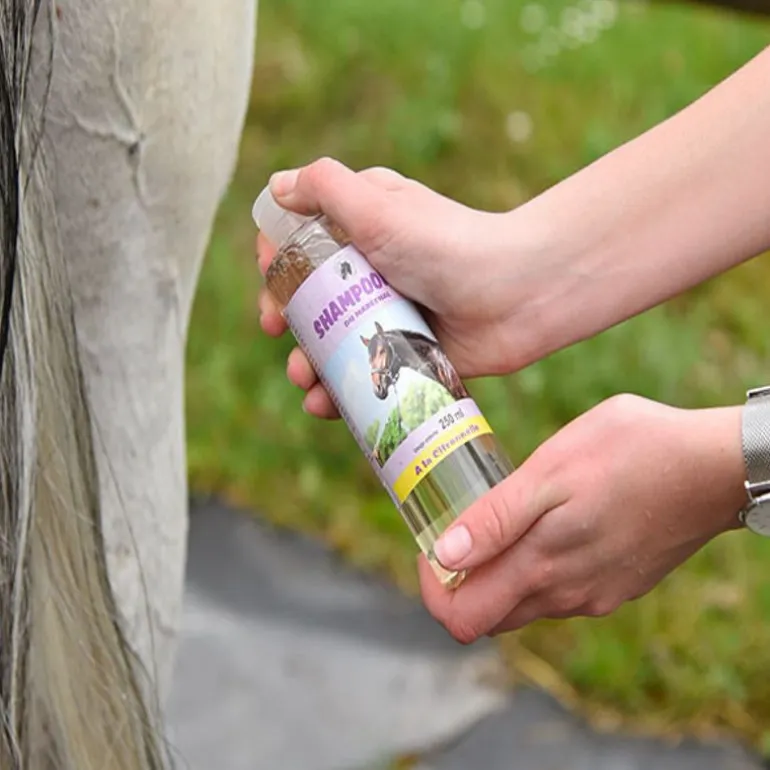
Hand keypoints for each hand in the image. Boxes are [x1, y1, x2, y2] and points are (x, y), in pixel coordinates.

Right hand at [257, 157, 528, 417]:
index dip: (278, 261)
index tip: (271, 279)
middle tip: (276, 329)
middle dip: (285, 317)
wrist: (519, 294)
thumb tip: (277, 186)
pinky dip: (339, 394)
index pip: (303, 242)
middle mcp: (373, 272)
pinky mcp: (408, 355)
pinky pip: (364, 378)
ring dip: (306, 364)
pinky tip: (325, 406)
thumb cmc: (447, 243)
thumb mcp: (378, 205)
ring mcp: (390, 316)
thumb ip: (325, 188)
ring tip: (305, 380)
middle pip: (309, 298)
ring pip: (332, 344)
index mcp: (363, 229)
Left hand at [417, 394, 745, 642]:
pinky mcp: (618, 585)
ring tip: (503, 519)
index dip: (433, 588)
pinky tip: (548, 525)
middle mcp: (567, 596)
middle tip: (460, 528)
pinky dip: (537, 569)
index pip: (462, 618)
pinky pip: (560, 592)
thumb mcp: (552, 471)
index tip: (431, 545)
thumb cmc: (630, 453)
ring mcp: (596, 595)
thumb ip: (496, 520)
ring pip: (524, 603)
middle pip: (489, 614)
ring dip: (500, 572)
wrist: (715, 466)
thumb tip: (445, 556)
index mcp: (542, 569)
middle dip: (461, 581)